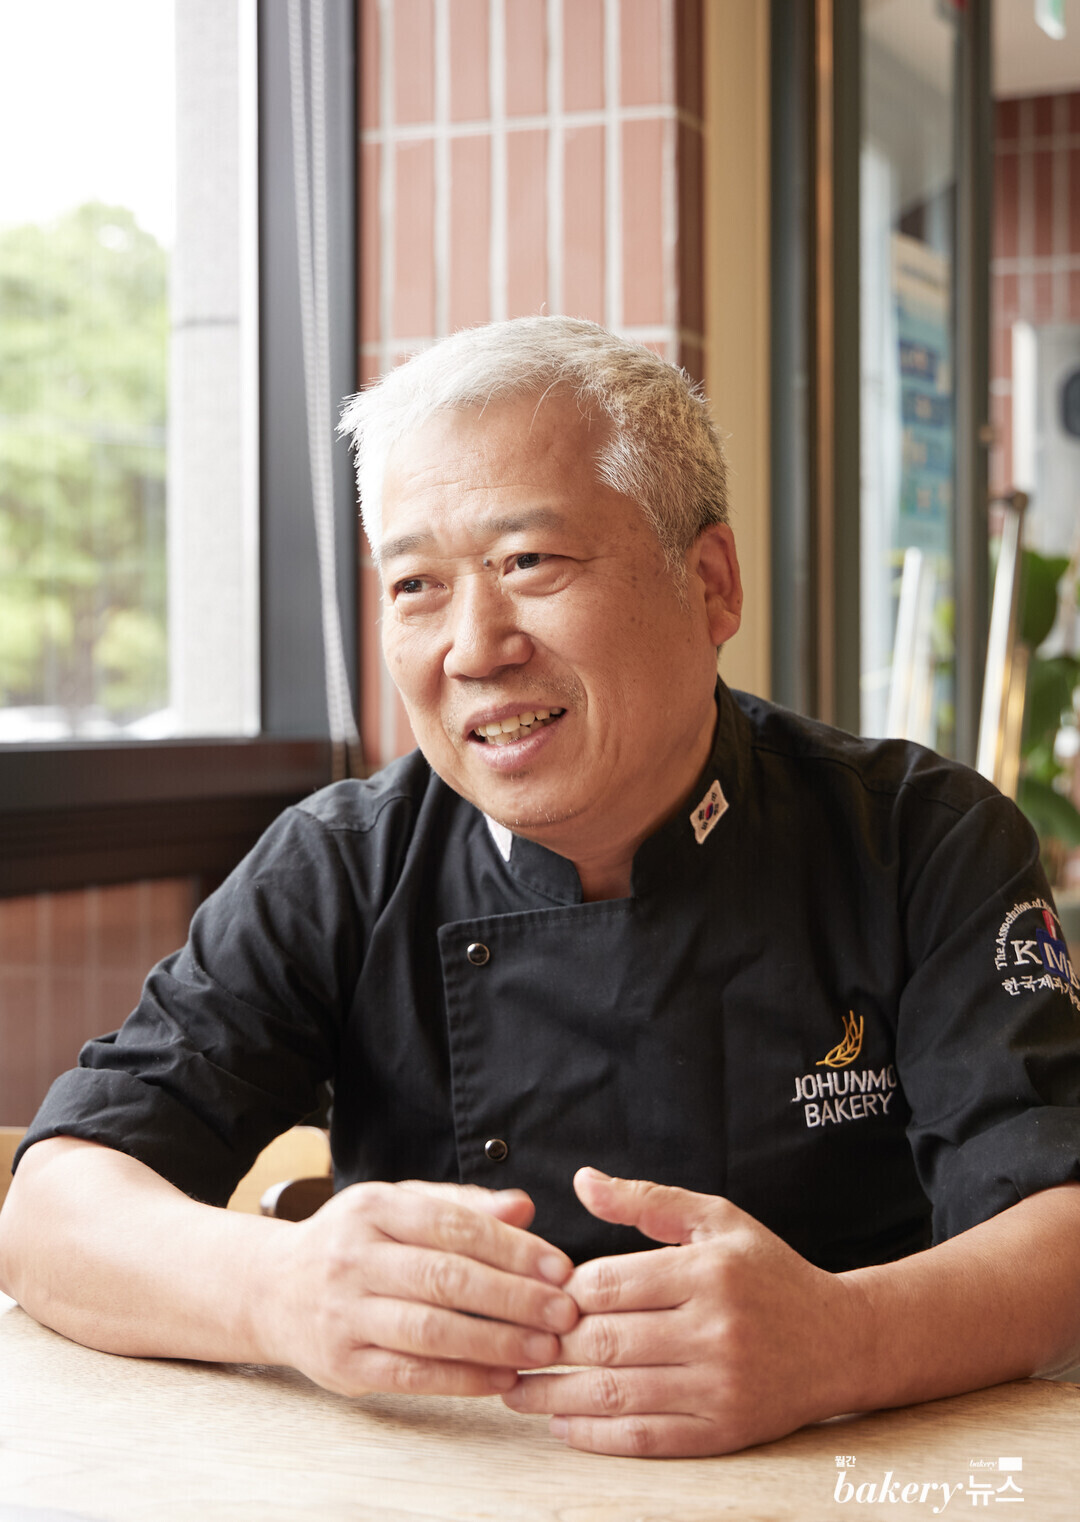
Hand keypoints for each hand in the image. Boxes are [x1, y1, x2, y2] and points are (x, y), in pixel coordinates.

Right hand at [262, 1179, 576, 1398]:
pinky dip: (463, 1379)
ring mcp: (345, 1313)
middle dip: (514, 1298)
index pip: (453, 1226)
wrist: (271, 1289)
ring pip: (430, 1331)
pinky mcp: (344, 1364)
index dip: (513, 1248)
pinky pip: (412, 1375)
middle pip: (446, 1278)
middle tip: (564, 1313)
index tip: (560, 1267)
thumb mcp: (399, 1205)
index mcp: (375, 1208)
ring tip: (543, 1348)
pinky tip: (503, 1378)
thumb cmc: (354, 1243)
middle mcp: (355, 1258)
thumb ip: (462, 1206)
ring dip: (496, 1343)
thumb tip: (525, 1208)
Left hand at [502, 1168, 863, 1455]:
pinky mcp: (723, 1432)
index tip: (535, 1297)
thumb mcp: (716, 1220)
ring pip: (618, 1394)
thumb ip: (647, 1202)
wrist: (840, 1342)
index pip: (609, 1284)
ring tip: (513, 1392)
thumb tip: (581, 1182)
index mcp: (708, 1272)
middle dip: (547, 1348)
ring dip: (554, 1397)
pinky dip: (595, 1436)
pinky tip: (562, 1424)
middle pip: (607, 1341)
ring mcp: (719, 1386)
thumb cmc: (768, 1273)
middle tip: (505, 1346)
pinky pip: (646, 1438)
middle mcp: (715, 1330)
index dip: (562, 1293)